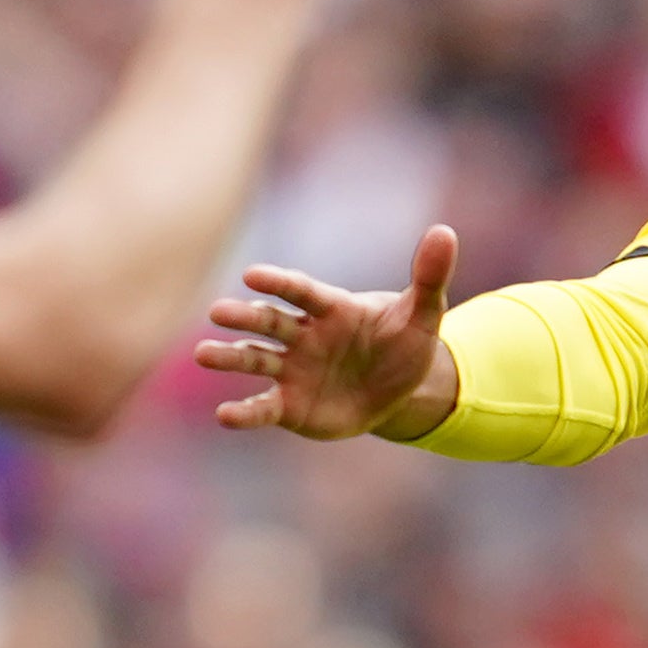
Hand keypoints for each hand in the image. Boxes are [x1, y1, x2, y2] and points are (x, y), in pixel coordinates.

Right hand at [205, 224, 461, 440]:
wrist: (399, 390)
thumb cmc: (405, 343)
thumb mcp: (424, 314)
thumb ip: (429, 276)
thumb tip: (444, 232)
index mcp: (332, 308)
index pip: (301, 291)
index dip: (278, 283)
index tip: (252, 276)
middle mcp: (304, 335)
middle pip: (269, 322)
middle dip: (243, 317)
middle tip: (216, 312)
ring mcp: (293, 370)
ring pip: (255, 358)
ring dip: (229, 356)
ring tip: (202, 353)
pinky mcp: (289, 405)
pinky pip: (263, 407)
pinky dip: (244, 413)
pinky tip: (224, 415)